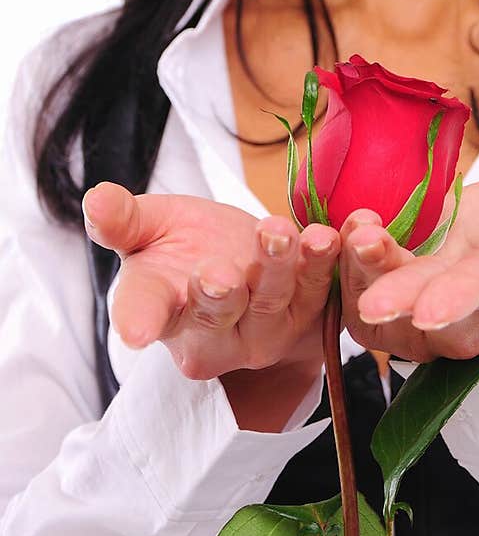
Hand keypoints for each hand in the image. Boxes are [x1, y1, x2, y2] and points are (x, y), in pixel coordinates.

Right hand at [82, 181, 341, 380]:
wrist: (241, 254)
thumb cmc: (185, 247)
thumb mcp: (150, 229)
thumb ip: (123, 221)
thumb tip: (96, 200)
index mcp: (162, 312)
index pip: (145, 316)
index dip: (139, 321)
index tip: (136, 331)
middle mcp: (212, 335)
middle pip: (215, 317)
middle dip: (218, 296)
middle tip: (217, 273)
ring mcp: (262, 331)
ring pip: (270, 302)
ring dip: (276, 267)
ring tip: (276, 231)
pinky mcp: (307, 315)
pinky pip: (318, 291)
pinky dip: (323, 264)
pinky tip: (327, 236)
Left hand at [336, 178, 478, 362]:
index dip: (461, 301)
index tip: (434, 305)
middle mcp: (464, 316)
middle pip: (426, 318)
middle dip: (398, 293)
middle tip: (371, 268)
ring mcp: (420, 313)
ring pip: (383, 316)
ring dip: (362, 275)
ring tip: (356, 230)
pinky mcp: (386, 297)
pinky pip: (355, 296)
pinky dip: (342, 270)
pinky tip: (339, 231)